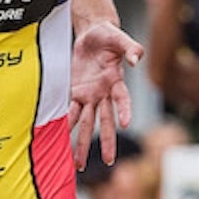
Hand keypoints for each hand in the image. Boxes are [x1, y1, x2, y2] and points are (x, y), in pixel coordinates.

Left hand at [69, 20, 142, 164]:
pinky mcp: (76, 92)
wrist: (93, 34)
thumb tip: (137, 59)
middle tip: (109, 161)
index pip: (122, 98)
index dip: (125, 110)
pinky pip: (69, 112)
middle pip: (105, 121)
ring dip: (82, 143)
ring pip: (86, 123)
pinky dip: (65, 126)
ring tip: (79, 164)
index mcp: (116, 81)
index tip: (127, 125)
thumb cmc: (109, 35)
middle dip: (106, 141)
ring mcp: (89, 95)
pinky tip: (60, 142)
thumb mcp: (119, 37)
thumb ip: (130, 47)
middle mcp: (104, 93)